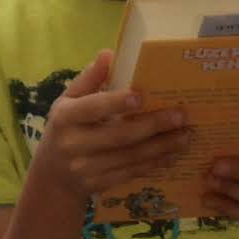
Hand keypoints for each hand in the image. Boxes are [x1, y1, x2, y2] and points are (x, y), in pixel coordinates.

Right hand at [37, 53, 199, 202]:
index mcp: (65, 118)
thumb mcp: (68, 101)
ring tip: (185, 135)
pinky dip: (155, 163)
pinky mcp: (100, 185)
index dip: (116, 103)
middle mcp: (73, 145)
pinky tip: (173, 154)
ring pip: (131, 157)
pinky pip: (132, 173)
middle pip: (119, 136)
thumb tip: (108, 53)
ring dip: (161, 147)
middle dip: (153, 126)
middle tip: (180, 116)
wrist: (53, 177)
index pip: (92, 108)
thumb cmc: (64, 129)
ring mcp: (86, 169)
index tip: (142, 96)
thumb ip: (89, 79)